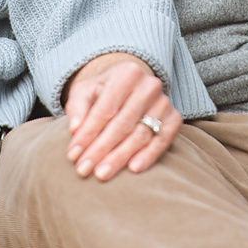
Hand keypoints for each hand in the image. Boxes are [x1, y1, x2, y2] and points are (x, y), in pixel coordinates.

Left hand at [62, 52, 179, 179]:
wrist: (130, 89)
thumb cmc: (103, 93)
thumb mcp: (85, 92)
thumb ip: (77, 107)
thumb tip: (74, 128)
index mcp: (126, 73)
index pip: (105, 109)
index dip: (87, 134)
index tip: (72, 155)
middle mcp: (149, 85)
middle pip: (122, 124)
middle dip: (101, 149)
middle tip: (84, 169)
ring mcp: (164, 102)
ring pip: (140, 135)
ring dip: (119, 157)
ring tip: (101, 174)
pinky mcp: (174, 119)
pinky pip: (161, 141)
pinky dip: (148, 156)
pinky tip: (133, 168)